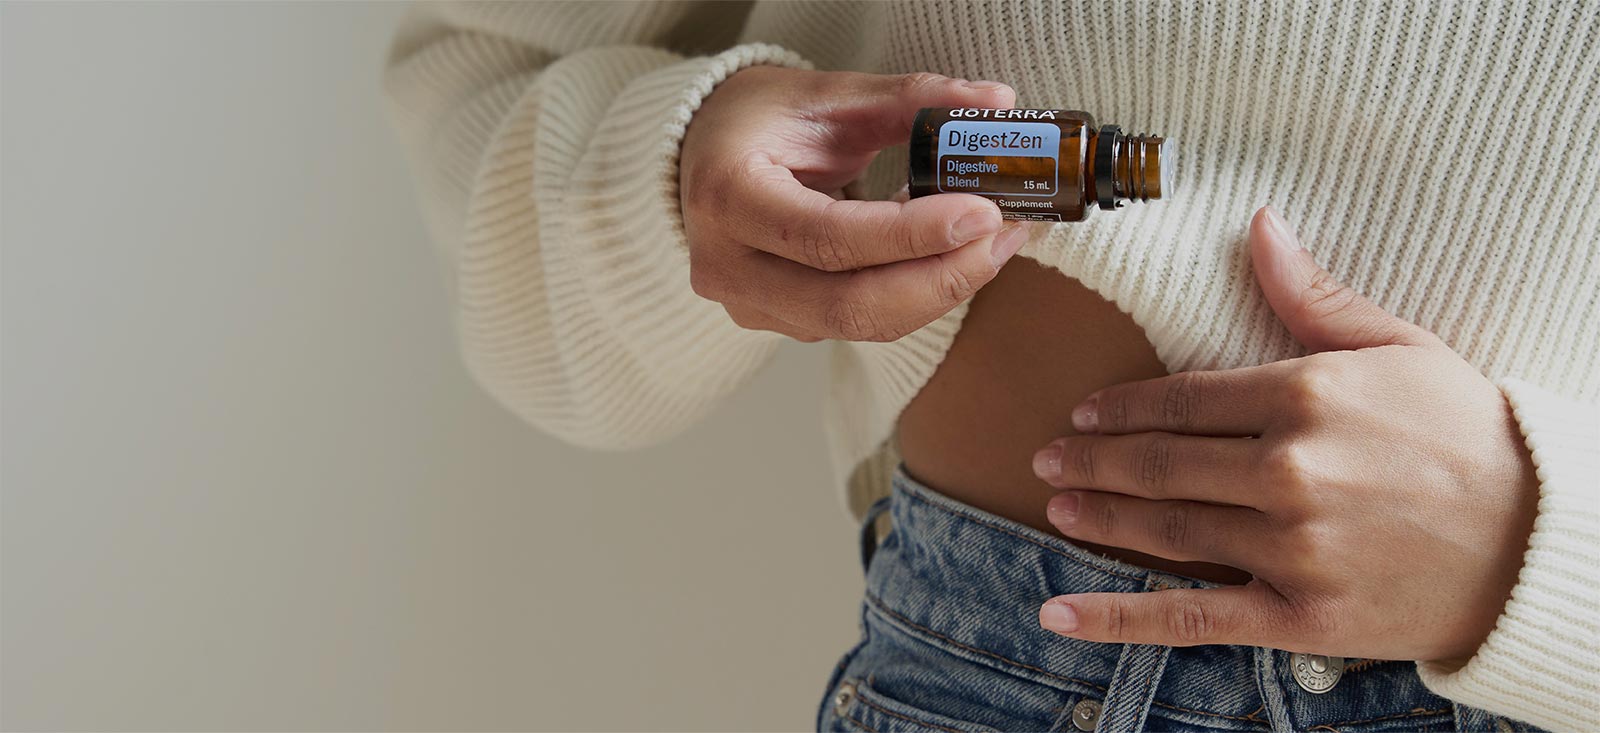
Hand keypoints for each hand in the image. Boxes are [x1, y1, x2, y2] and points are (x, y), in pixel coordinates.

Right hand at [680, 67, 1030, 341]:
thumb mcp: (830, 95)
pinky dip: (913, 294)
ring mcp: (748, 304)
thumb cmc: (761, 119)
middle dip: (941, 278)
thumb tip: (995, 100)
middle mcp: (727, 265)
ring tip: (995, 243)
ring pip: (859, 324)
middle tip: (1005, 237)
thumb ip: (912, 99)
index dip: (912, 236)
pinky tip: (950, 257)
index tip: (983, 214)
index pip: (828, 238)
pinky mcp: (777, 321)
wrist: (707, 151)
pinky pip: (857, 323)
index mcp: (728, 196)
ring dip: (938, 290)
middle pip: (848, 304)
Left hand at [1030, 207, 1539, 662]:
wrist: (1541, 543)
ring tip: (1058, 507)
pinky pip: (1192, 619)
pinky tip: (1060, 614)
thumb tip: (1258, 224)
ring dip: (1102, 517)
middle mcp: (1288, 472)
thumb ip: (1313, 296)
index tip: (1084, 411)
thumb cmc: (1469, 435)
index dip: (1121, 407)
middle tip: (1046, 458)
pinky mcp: (1299, 616)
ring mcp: (1291, 549)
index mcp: (1305, 397)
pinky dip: (1119, 619)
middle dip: (1094, 460)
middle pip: (1161, 464)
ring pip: (1167, 530)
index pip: (1182, 398)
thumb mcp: (1398, 348)